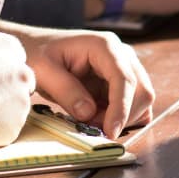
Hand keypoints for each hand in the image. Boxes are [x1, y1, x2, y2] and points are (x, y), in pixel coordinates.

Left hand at [5, 27, 155, 138]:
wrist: (37, 48)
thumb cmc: (38, 54)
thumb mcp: (44, 71)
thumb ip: (66, 91)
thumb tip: (89, 113)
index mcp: (104, 46)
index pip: (124, 78)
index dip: (121, 108)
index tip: (110, 132)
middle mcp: (122, 54)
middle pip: (141, 90)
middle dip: (122, 116)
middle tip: (93, 128)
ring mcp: (125, 68)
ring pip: (141, 100)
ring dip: (122, 119)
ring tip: (91, 121)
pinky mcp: (122, 82)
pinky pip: (134, 105)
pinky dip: (122, 118)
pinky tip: (99, 118)